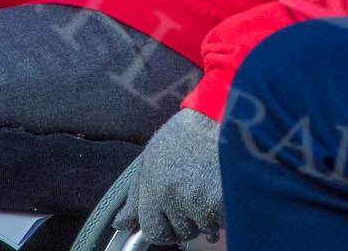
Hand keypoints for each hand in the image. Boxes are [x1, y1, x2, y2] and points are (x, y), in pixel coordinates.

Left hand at [115, 108, 222, 243]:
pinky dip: (225, 213)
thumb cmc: (186, 134)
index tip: (171, 216)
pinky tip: (222, 189)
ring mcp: (202, 201)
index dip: (164, 226)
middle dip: (187, 221)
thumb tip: (120, 225)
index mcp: (155, 189)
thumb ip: (135, 196)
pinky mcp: (227, 201)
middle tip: (193, 193)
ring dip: (208, 216)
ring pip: (204, 228)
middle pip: (181, 233)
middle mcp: (176, 198)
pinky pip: (224, 222)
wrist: (221, 114)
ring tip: (208, 186)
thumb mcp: (151, 158)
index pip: (154, 232)